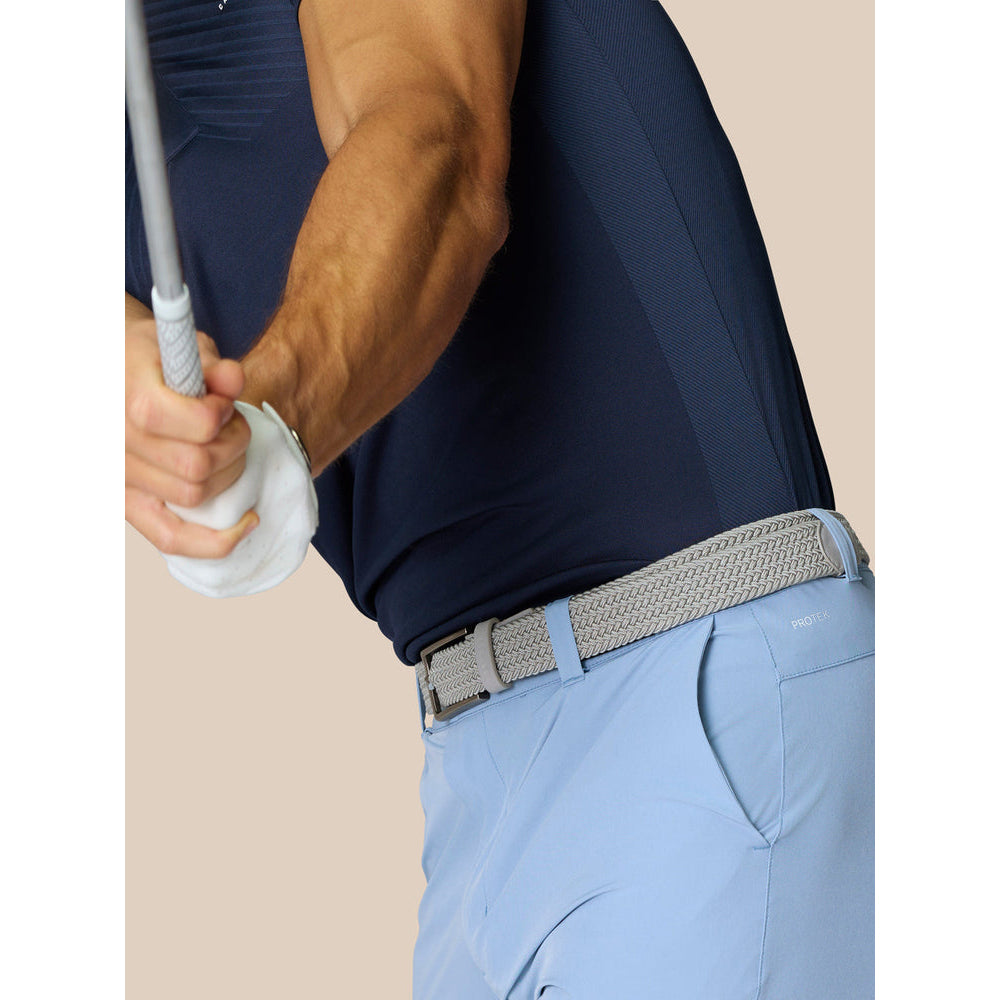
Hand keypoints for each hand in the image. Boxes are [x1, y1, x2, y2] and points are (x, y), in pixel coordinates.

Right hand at [125, 309, 257, 556]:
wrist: (107, 374)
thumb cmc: (146, 360)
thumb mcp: (178, 345)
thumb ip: (211, 364)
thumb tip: (231, 379)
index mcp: (133, 403)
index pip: (203, 424)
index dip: (225, 413)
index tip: (222, 401)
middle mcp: (121, 447)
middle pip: (201, 464)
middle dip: (231, 444)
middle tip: (228, 424)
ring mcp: (122, 480)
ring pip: (195, 496)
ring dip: (227, 474)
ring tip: (221, 447)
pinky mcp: (127, 505)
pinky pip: (171, 538)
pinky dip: (214, 541)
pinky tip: (247, 523)